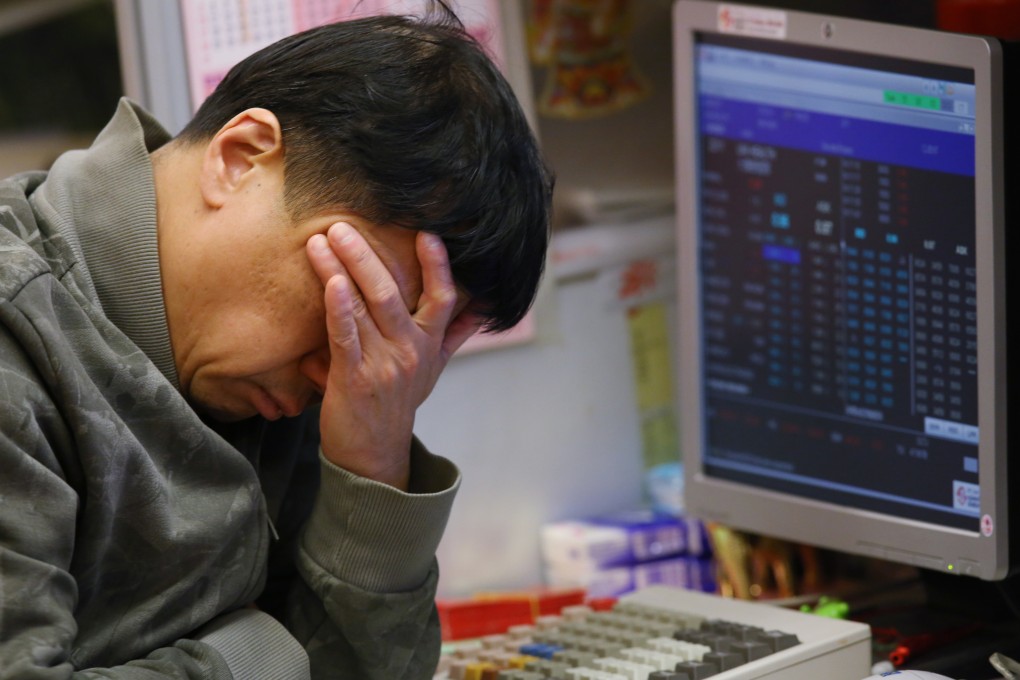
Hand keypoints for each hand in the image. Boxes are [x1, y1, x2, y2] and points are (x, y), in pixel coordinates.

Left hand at [305, 222, 479, 488]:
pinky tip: (329, 283)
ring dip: (340, 270)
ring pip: (365, 307)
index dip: (437, 266)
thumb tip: (480, 308)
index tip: (427, 234)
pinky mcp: (354, 379)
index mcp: (428, 345)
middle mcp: (410, 351)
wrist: (373, 456)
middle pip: (393, 293)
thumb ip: (453, 335)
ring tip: (320, 242)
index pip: (442, 298)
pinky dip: (337, 308)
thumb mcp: (432, 370)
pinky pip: (345, 337)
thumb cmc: (397, 406)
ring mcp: (383, 364)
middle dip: (367, 255)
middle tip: (343, 225)